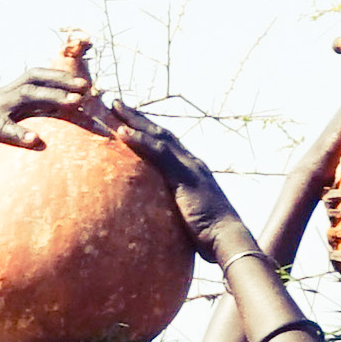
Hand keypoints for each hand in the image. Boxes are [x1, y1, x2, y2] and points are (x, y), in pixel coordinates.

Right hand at [0, 57, 94, 174]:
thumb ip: (15, 124)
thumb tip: (42, 133)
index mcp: (4, 96)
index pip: (35, 78)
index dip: (59, 77)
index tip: (84, 84)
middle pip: (34, 80)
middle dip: (62, 81)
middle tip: (87, 88)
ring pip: (24, 96)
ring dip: (51, 98)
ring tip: (73, 104)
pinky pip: (1, 128)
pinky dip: (19, 133)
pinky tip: (36, 140)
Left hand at [94, 99, 237, 238]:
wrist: (226, 238)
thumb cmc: (208, 234)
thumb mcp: (187, 216)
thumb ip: (174, 207)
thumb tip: (157, 212)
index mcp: (192, 170)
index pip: (166, 144)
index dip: (147, 131)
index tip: (128, 120)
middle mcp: (191, 162)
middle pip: (160, 133)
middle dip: (137, 117)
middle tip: (115, 103)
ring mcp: (189, 167)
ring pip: (158, 136)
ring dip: (134, 121)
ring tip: (114, 107)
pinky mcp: (184, 176)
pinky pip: (159, 153)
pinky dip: (140, 141)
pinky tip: (123, 132)